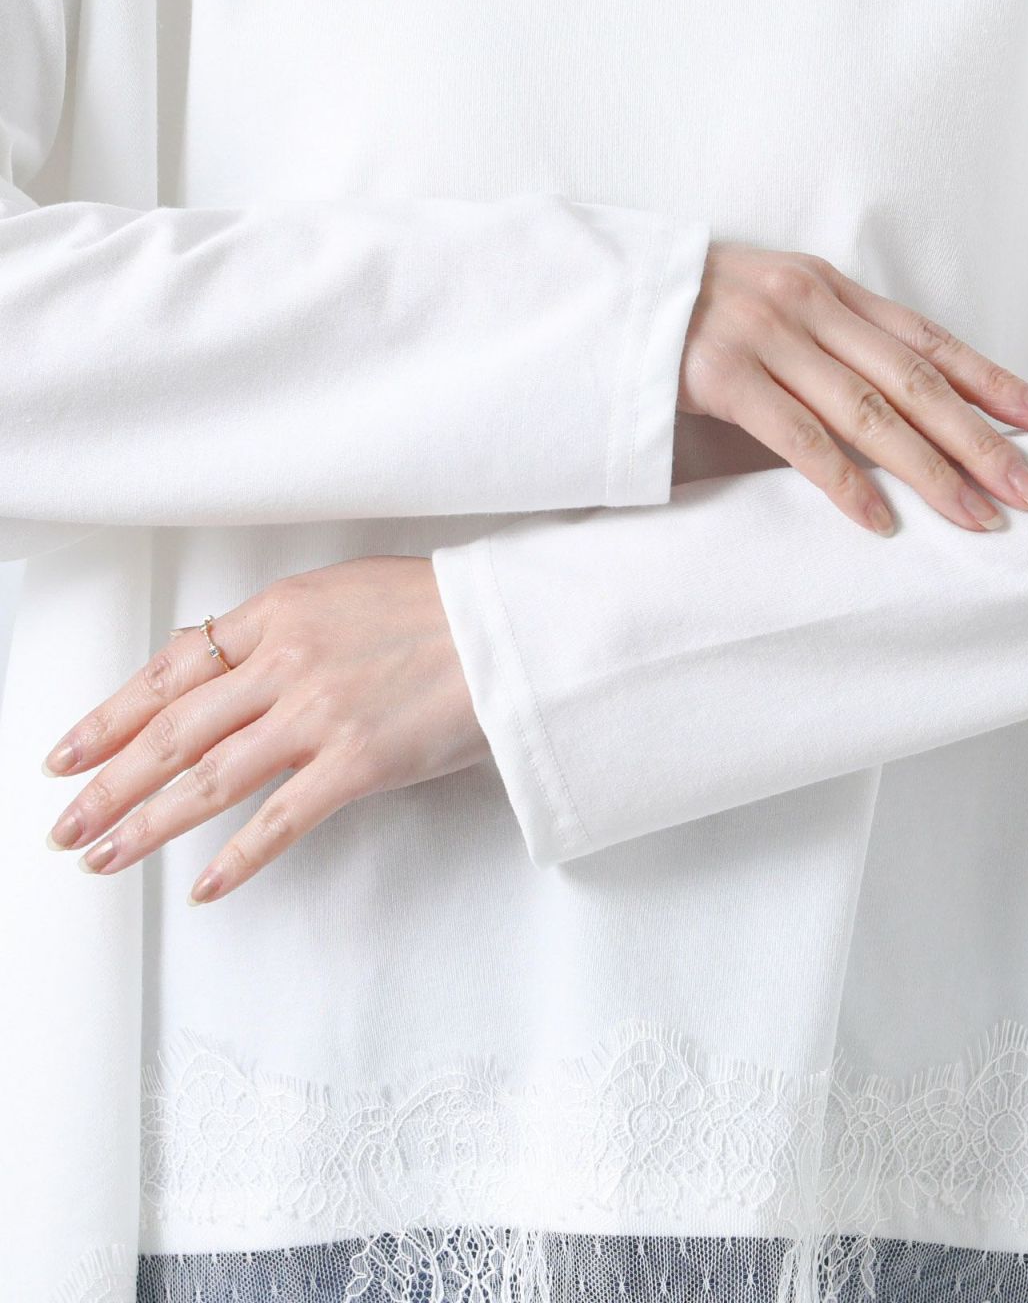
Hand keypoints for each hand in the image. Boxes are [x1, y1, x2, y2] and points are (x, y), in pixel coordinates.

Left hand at [41, 556, 488, 903]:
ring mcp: (319, 714)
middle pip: (171, 732)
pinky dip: (238, 858)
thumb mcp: (337, 594)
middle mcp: (284, 664)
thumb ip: (273, 631)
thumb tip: (212, 664)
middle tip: (65, 822)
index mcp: (275, 615)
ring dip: (147, 824)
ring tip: (104, 856)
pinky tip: (204, 887)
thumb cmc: (433, 610)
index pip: (167, 673)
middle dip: (107, 783)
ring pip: (208, 778)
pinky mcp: (358, 762)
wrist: (507, 628)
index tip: (67, 754)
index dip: (108, 718)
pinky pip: (281, 819)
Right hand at [678, 243, 1027, 534]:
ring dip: (930, 471)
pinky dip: (844, 483)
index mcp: (832, 290)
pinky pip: (798, 438)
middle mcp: (810, 306)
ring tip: (974, 516)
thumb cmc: (693, 318)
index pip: (932, 341)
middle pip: (918, 382)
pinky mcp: (722, 375)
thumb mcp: (775, 314)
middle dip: (983, 440)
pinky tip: (879, 521)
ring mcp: (766, 338)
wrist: (604, 300)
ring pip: (870, 413)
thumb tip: (903, 416)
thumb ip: (832, 350)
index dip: (996, 382)